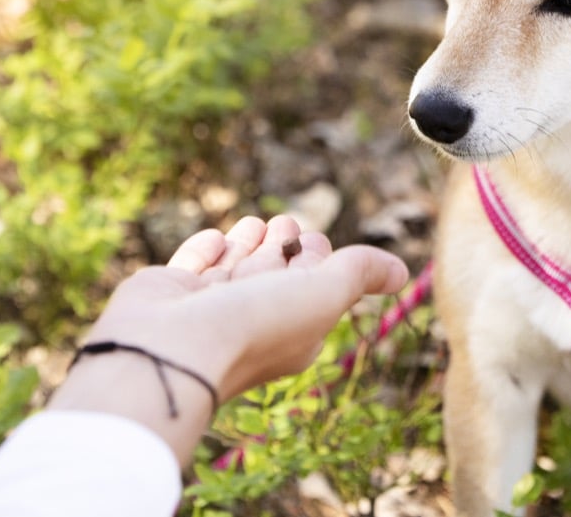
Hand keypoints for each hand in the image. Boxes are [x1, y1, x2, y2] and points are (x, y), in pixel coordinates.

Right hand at [48, 216, 409, 463]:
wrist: (169, 347)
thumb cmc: (253, 324)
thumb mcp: (323, 295)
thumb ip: (359, 274)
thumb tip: (401, 271)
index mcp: (291, 330)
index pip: (311, 287)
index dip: (317, 260)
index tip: (315, 240)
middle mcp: (250, 320)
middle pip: (273, 274)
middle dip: (281, 246)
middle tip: (286, 223)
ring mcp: (207, 307)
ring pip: (235, 266)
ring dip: (247, 243)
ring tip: (255, 225)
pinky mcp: (170, 292)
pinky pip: (194, 265)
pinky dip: (207, 249)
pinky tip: (217, 240)